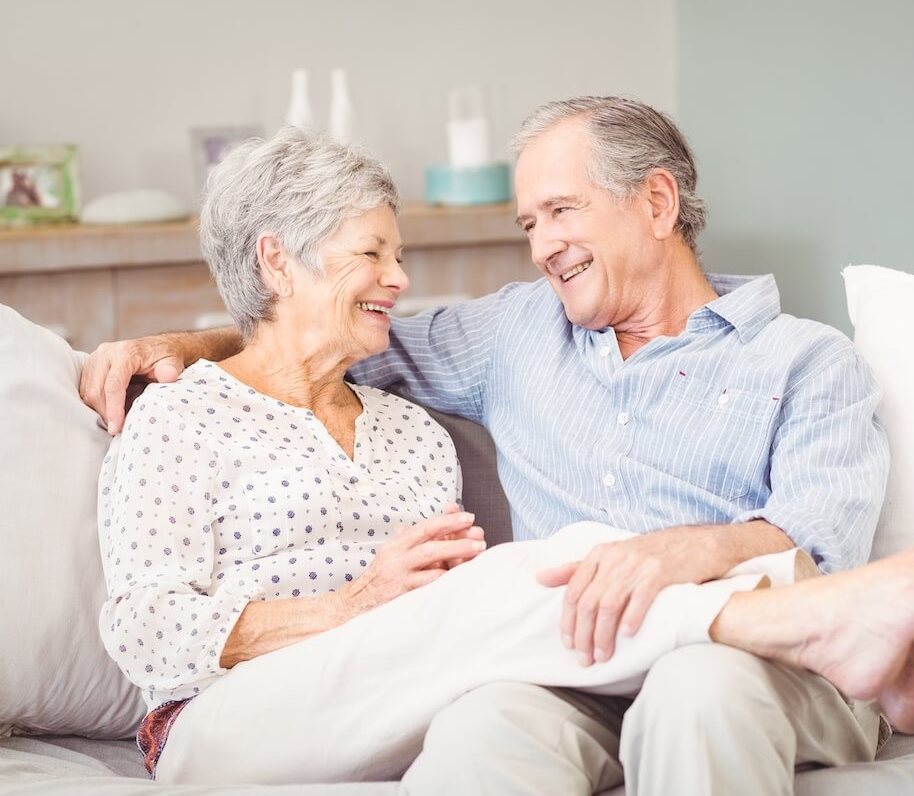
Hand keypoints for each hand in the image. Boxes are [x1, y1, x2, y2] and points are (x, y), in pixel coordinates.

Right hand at [79, 335, 187, 434]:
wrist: (157, 347)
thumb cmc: (164, 357)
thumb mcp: (173, 362)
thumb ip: (170, 370)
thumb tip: (166, 376)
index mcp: (126, 353)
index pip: (113, 385)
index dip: (113, 409)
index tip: (115, 428)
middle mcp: (106, 353)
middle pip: (95, 391)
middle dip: (105, 413)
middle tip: (117, 429)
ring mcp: (95, 358)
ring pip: (87, 392)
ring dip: (99, 410)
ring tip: (116, 419)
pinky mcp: (89, 365)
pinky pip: (85, 390)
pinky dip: (96, 403)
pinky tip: (111, 409)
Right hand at [340, 510, 485, 615]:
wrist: (353, 605)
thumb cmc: (378, 581)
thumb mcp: (391, 556)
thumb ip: (408, 542)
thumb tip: (426, 526)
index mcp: (396, 544)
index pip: (424, 527)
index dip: (446, 520)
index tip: (467, 517)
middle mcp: (396, 554)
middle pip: (429, 538)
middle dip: (456, 532)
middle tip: (478, 532)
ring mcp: (397, 572)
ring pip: (430, 556)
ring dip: (456, 551)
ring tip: (477, 549)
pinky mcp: (399, 591)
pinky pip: (424, 582)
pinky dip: (442, 577)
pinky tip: (458, 574)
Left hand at [537, 526, 726, 665]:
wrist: (696, 544)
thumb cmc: (649, 555)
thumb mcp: (609, 555)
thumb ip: (575, 568)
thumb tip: (539, 578)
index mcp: (599, 554)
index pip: (573, 591)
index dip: (568, 620)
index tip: (568, 644)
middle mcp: (614, 558)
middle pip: (588, 602)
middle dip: (583, 634)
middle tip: (584, 658)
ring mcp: (637, 565)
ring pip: (609, 605)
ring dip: (603, 635)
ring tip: (603, 656)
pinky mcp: (659, 573)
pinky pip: (639, 599)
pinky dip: (631, 619)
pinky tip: (627, 636)